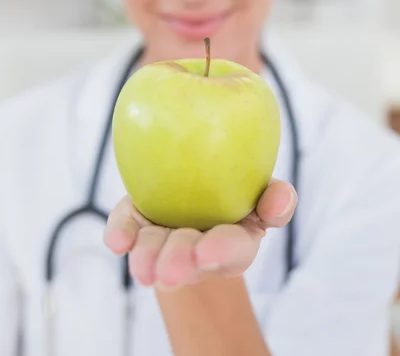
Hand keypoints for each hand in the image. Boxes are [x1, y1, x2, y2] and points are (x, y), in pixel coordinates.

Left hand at [104, 179, 296, 290]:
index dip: (221, 251)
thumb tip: (280, 198)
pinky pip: (127, 231)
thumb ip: (276, 198)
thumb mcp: (263, 194)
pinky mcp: (138, 226)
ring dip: (148, 256)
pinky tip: (117, 240)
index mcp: (235, 242)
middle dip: (179, 261)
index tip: (206, 251)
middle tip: (171, 269)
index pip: (234, 249)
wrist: (198, 193)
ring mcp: (165, 240)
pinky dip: (120, 233)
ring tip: (143, 267)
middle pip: (189, 258)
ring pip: (155, 251)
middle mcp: (197, 249)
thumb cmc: (237, 195)